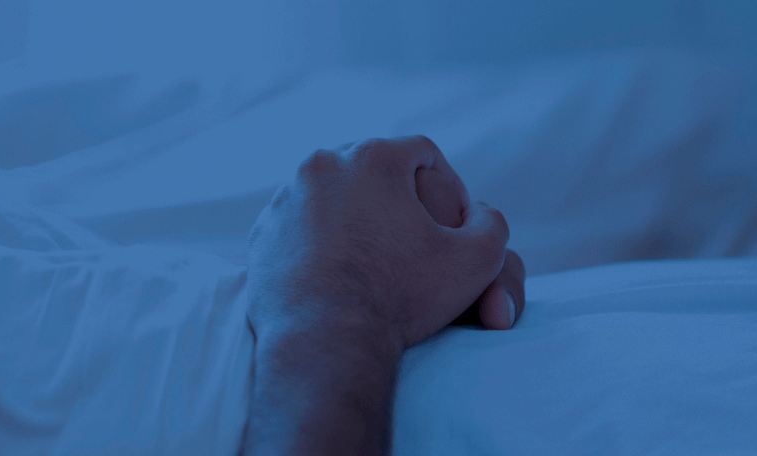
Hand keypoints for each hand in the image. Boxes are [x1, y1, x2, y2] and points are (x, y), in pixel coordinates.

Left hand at [244, 135, 509, 351]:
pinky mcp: (263, 234)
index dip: (448, 185)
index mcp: (372, 158)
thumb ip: (492, 224)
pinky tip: (345, 270)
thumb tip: (481, 212)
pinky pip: (303, 225)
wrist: (326, 343)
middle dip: (399, 197)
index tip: (454, 221)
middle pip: (373, 168)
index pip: (422, 153)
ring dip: (360, 216)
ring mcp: (285, 199)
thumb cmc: (403, 298)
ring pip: (335, 195)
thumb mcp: (478, 259)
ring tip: (381, 255)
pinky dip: (325, 239)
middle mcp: (322, 166)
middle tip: (418, 236)